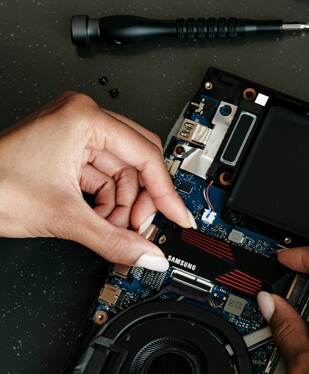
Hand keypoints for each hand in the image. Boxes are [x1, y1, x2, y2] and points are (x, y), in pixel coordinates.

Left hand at [0, 92, 193, 269]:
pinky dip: (106, 203)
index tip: (178, 216)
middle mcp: (83, 120)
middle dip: (140, 200)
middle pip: (137, 162)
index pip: (145, 155)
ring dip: (121, 206)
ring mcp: (74, 136)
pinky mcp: (67, 153)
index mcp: (85, 119)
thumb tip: (148, 255)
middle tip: (141, 229)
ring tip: (110, 229)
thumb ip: (114, 240)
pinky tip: (99, 221)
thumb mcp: (64, 217)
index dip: (165, 192)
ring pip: (121, 174)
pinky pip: (102, 178)